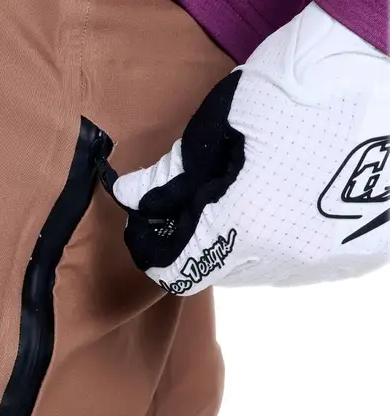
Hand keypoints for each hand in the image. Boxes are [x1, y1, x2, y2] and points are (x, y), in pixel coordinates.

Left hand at [109, 2, 389, 295]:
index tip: (147, 228)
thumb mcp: (220, 124)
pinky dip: (287, 241)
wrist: (389, 59)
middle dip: (199, 241)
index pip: (179, 269)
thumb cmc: (299, 83)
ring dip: (244, 244)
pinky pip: (306, 263)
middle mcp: (288, 258)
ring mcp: (329, 260)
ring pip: (263, 271)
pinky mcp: (362, 254)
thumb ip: (171, 174)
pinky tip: (293, 202)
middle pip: (220, 272)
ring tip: (253, 193)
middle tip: (199, 200)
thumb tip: (135, 199)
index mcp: (246, 226)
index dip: (155, 251)